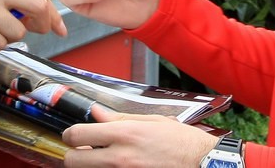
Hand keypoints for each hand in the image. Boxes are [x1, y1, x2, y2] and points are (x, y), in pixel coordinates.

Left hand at [62, 104, 221, 167]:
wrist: (204, 165)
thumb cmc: (182, 143)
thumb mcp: (152, 122)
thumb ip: (120, 117)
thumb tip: (96, 112)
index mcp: (125, 134)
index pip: (77, 135)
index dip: (70, 135)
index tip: (72, 136)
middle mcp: (120, 157)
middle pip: (73, 161)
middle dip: (73, 156)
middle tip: (82, 153)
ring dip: (89, 166)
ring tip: (101, 159)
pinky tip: (115, 166)